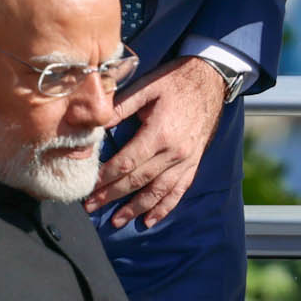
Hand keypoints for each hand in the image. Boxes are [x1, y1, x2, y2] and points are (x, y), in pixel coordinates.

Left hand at [85, 57, 225, 229]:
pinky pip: (179, 190)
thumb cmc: (175, 81)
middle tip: (91, 207)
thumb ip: (121, 106)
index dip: (106, 178)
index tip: (89, 187)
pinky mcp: (194, 162)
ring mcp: (186, 160)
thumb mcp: (146, 86)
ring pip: (158, 191)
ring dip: (136, 209)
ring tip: (117, 221)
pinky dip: (164, 208)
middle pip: (138, 181)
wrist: (211, 80)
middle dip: (112, 196)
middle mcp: (174, 152)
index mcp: (159, 133)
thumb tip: (94, 124)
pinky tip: (150, 220)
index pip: (127, 163)